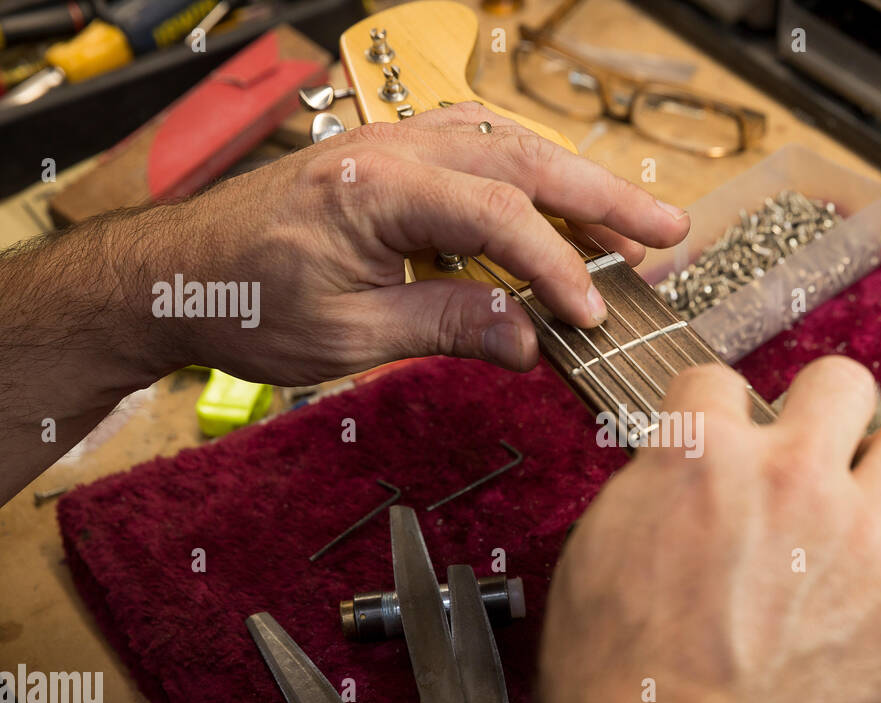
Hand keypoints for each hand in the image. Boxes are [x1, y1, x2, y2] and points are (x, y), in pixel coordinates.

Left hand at [126, 102, 689, 383]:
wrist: (174, 276)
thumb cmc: (241, 302)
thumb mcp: (347, 334)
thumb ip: (446, 325)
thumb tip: (530, 339)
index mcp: (376, 188)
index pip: (499, 217)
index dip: (558, 268)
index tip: (594, 315)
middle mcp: (391, 151)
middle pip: (523, 161)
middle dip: (604, 198)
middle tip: (669, 232)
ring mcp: (392, 149)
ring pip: (507, 150)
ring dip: (574, 187)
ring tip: (630, 228)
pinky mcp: (390, 164)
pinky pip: (477, 156)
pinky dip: (528, 184)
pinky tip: (555, 210)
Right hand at [497, 357, 880, 702]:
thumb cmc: (616, 681)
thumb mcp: (597, 556)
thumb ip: (652, 494)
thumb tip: (679, 476)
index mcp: (701, 456)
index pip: (716, 380)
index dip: (716, 412)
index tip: (721, 437)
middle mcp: (789, 478)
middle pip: (838, 383)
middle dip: (822, 410)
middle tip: (808, 453)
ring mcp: (859, 540)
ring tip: (872, 505)